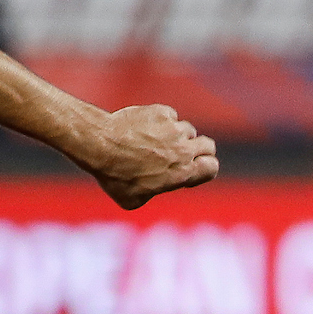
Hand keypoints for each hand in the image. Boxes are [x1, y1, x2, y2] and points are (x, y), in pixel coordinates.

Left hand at [82, 105, 219, 209]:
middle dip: (197, 151)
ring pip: (187, 129)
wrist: (100, 145)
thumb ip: (152, 193)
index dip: (204, 170)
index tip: (188, 171)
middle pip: (208, 146)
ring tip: (153, 142)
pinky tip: (143, 129)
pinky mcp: (161, 112)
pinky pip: (169, 116)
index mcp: (182, 173)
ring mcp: (173, 128)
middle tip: (178, 154)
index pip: (212, 168)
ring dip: (176, 136)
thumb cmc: (113, 176)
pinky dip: (161, 121)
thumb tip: (153, 188)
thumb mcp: (132, 200)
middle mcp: (183, 149)